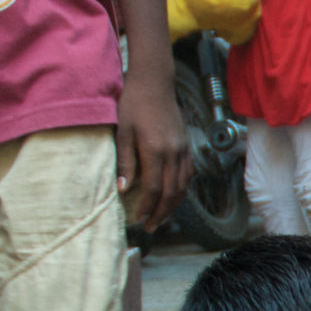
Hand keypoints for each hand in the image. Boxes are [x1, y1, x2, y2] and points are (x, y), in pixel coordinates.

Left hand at [116, 72, 191, 231]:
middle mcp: (173, 153)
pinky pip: (188, 175)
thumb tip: (123, 188)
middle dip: (161, 213)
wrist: (154, 83)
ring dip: (173, 206)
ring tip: (162, 218)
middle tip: (150, 227)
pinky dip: (182, 190)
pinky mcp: (187, 146)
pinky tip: (174, 197)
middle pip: (170, 192)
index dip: (146, 206)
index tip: (138, 218)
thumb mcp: (122, 131)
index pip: (152, 188)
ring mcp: (183, 150)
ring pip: (182, 186)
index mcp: (155, 150)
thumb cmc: (133, 103)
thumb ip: (124, 161)